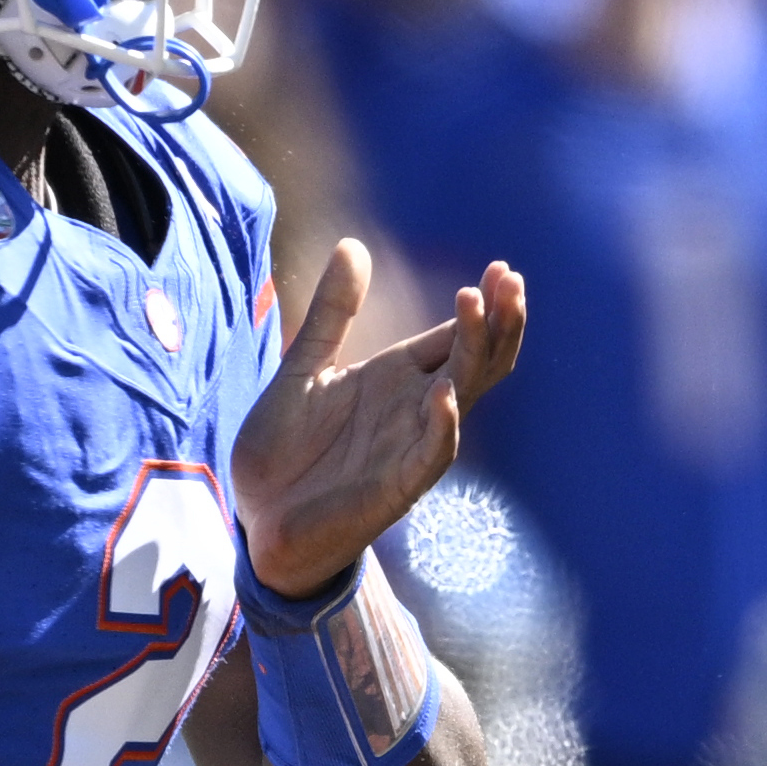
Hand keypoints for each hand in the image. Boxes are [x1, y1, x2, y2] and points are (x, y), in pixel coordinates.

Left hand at [232, 242, 523, 595]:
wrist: (258, 520)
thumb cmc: (285, 451)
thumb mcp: (302, 367)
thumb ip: (331, 312)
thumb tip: (353, 245)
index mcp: (398, 378)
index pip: (457, 336)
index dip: (484, 305)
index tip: (500, 269)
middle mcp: (415, 408)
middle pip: (476, 360)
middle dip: (497, 321)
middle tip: (509, 280)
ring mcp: (410, 446)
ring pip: (463, 396)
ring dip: (475, 354)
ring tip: (479, 308)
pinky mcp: (396, 486)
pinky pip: (432, 455)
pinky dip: (441, 426)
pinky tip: (443, 394)